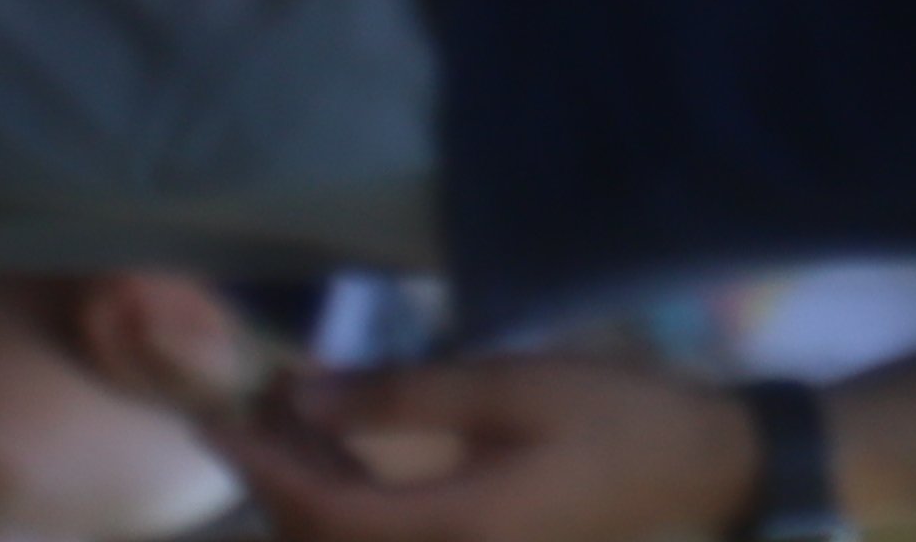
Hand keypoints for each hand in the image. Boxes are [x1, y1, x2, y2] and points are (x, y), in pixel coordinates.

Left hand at [226, 359, 760, 541]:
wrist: (695, 467)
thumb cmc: (611, 417)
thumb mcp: (510, 388)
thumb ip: (404, 397)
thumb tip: (306, 397)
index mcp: (454, 527)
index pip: (327, 514)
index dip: (265, 469)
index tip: (220, 421)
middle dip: (276, 482)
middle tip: (248, 410)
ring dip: (307, 495)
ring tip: (286, 420)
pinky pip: (386, 540)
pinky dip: (347, 504)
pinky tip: (339, 451)